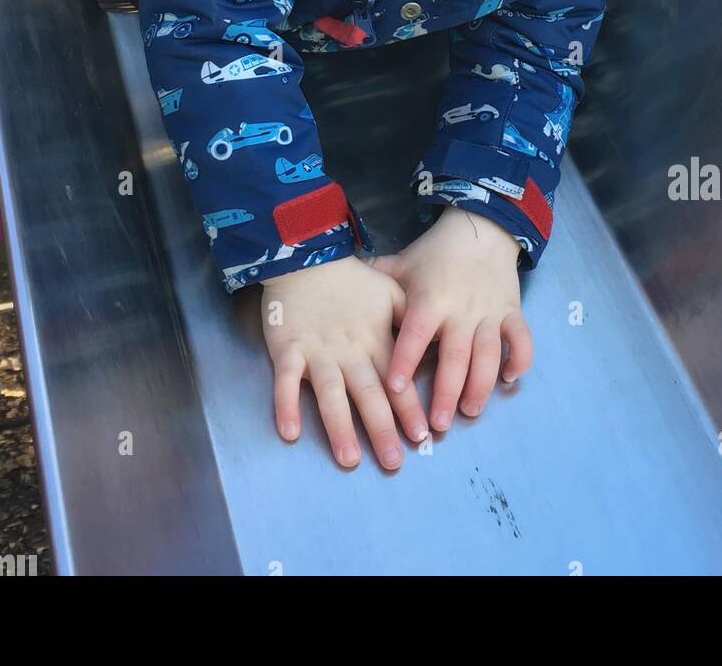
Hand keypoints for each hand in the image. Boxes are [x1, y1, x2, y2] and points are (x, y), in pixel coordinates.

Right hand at [259, 256, 431, 469]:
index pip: (396, 380)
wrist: (307, 258)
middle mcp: (349, 351)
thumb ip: (410, 317)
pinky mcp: (288, 350)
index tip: (423, 437)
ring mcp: (317, 352)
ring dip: (339, 427)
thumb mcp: (389, 291)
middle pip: (367, 394)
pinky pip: (285, 382)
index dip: (409, 409)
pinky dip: (286, 405)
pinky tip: (289, 433)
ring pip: (330, 394)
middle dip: (382, 429)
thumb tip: (436, 341)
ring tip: (349, 459)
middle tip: (393, 463)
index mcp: (375, 340)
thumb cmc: (352, 280)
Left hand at [369, 206, 532, 432]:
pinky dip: (518, 359)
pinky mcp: (511, 312)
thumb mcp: (401, 263)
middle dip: (447, 392)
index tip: (394, 390)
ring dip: (480, 385)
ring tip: (470, 411)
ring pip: (488, 355)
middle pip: (455, 356)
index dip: (405, 360)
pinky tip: (509, 379)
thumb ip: (373, 279)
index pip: (415, 333)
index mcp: (430, 300)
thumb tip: (334, 283)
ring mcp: (489, 313)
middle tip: (438, 425)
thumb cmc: (434, 253)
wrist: (480, 229)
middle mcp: (461, 310)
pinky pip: (520, 339)